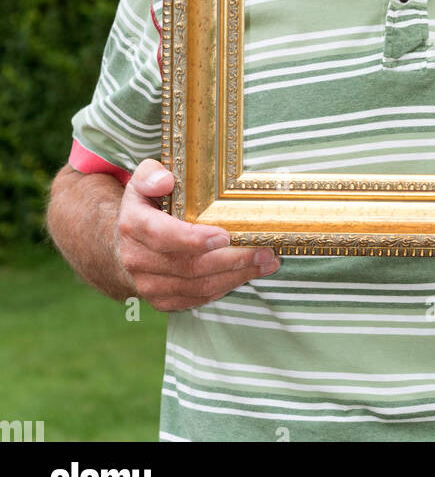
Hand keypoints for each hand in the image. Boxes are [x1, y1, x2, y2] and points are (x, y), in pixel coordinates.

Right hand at [115, 159, 279, 311]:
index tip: (226, 236)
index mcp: (134, 225)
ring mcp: (148, 285)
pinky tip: (247, 274)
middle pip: (189, 266)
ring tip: (267, 262)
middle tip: (265, 251)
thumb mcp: (144, 180)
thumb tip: (165, 181)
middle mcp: (137, 259)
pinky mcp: (162, 301)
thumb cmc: (146, 205)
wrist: (125, 243)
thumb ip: (151, 175)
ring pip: (198, 286)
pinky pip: (198, 298)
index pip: (162, 236)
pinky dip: (225, 287)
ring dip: (236, 277)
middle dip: (232, 260)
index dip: (193, 239)